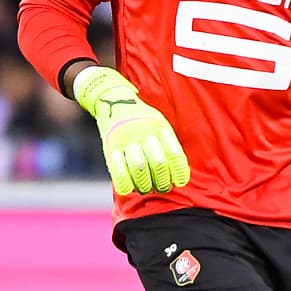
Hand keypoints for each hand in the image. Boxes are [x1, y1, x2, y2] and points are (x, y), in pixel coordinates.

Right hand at [73, 66, 190, 195]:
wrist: (114, 102)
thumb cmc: (143, 120)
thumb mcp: (159, 123)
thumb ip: (168, 144)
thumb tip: (179, 176)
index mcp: (159, 127)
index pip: (174, 154)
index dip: (179, 172)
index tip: (179, 182)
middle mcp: (143, 132)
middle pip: (158, 164)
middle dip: (162, 182)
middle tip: (162, 187)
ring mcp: (126, 139)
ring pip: (140, 169)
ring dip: (145, 185)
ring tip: (147, 189)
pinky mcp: (110, 147)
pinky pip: (118, 170)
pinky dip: (125, 184)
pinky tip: (130, 189)